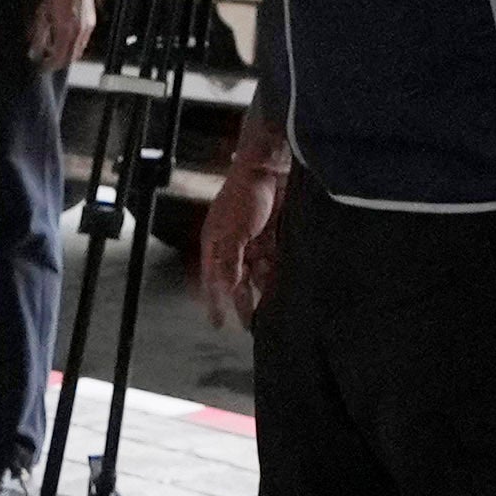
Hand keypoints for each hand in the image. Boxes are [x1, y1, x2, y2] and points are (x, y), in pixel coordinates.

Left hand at [25, 0, 92, 75]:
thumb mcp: (41, 12)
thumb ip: (38, 35)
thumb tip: (34, 52)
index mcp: (66, 32)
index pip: (58, 60)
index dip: (48, 66)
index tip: (39, 67)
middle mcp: (79, 34)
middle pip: (69, 59)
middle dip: (57, 63)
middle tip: (45, 61)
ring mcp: (87, 28)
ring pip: (77, 51)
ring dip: (66, 55)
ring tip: (53, 50)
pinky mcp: (90, 22)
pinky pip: (82, 42)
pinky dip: (73, 46)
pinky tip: (63, 39)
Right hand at [198, 149, 284, 327]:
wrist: (270, 169)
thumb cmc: (244, 195)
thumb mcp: (233, 232)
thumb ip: (230, 262)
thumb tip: (227, 289)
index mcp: (216, 245)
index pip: (213, 281)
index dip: (215, 302)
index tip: (218, 324)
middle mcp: (233, 246)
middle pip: (236, 281)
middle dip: (242, 302)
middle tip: (251, 326)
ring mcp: (253, 242)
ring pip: (257, 274)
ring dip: (262, 291)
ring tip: (271, 311)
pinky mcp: (272, 237)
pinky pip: (273, 263)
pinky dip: (276, 275)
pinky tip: (283, 289)